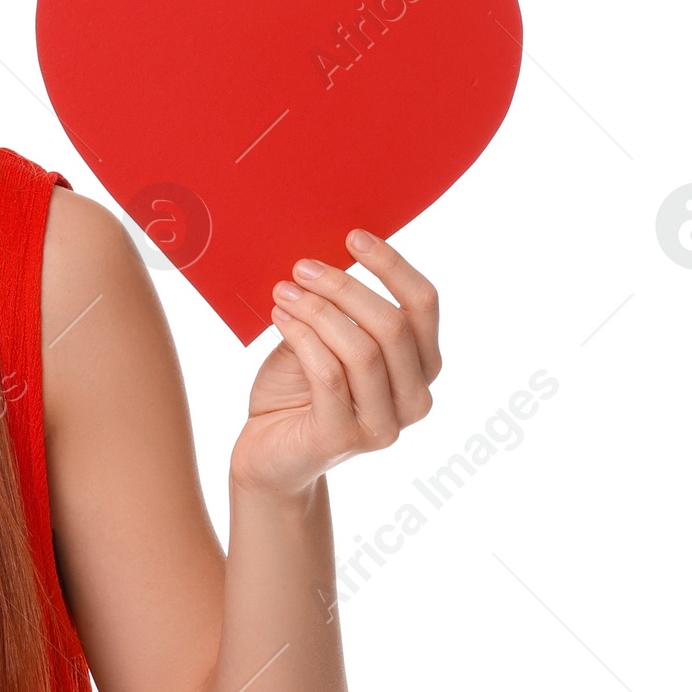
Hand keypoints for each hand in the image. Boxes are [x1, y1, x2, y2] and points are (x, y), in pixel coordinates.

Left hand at [229, 230, 440, 499]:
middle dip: (346, 287)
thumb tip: (328, 255)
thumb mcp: (326, 341)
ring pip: (362, 350)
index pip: (423, 305)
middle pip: (393, 325)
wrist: (267, 454)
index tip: (354, 237)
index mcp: (421, 367)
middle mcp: (414, 399)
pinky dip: (302, 337)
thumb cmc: (298, 391)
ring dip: (318, 311)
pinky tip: (278, 317)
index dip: (392, 266)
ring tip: (284, 291)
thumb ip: (341, 310)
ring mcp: (384, 426)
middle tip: (303, 266)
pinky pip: (329, 375)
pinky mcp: (345, 440)